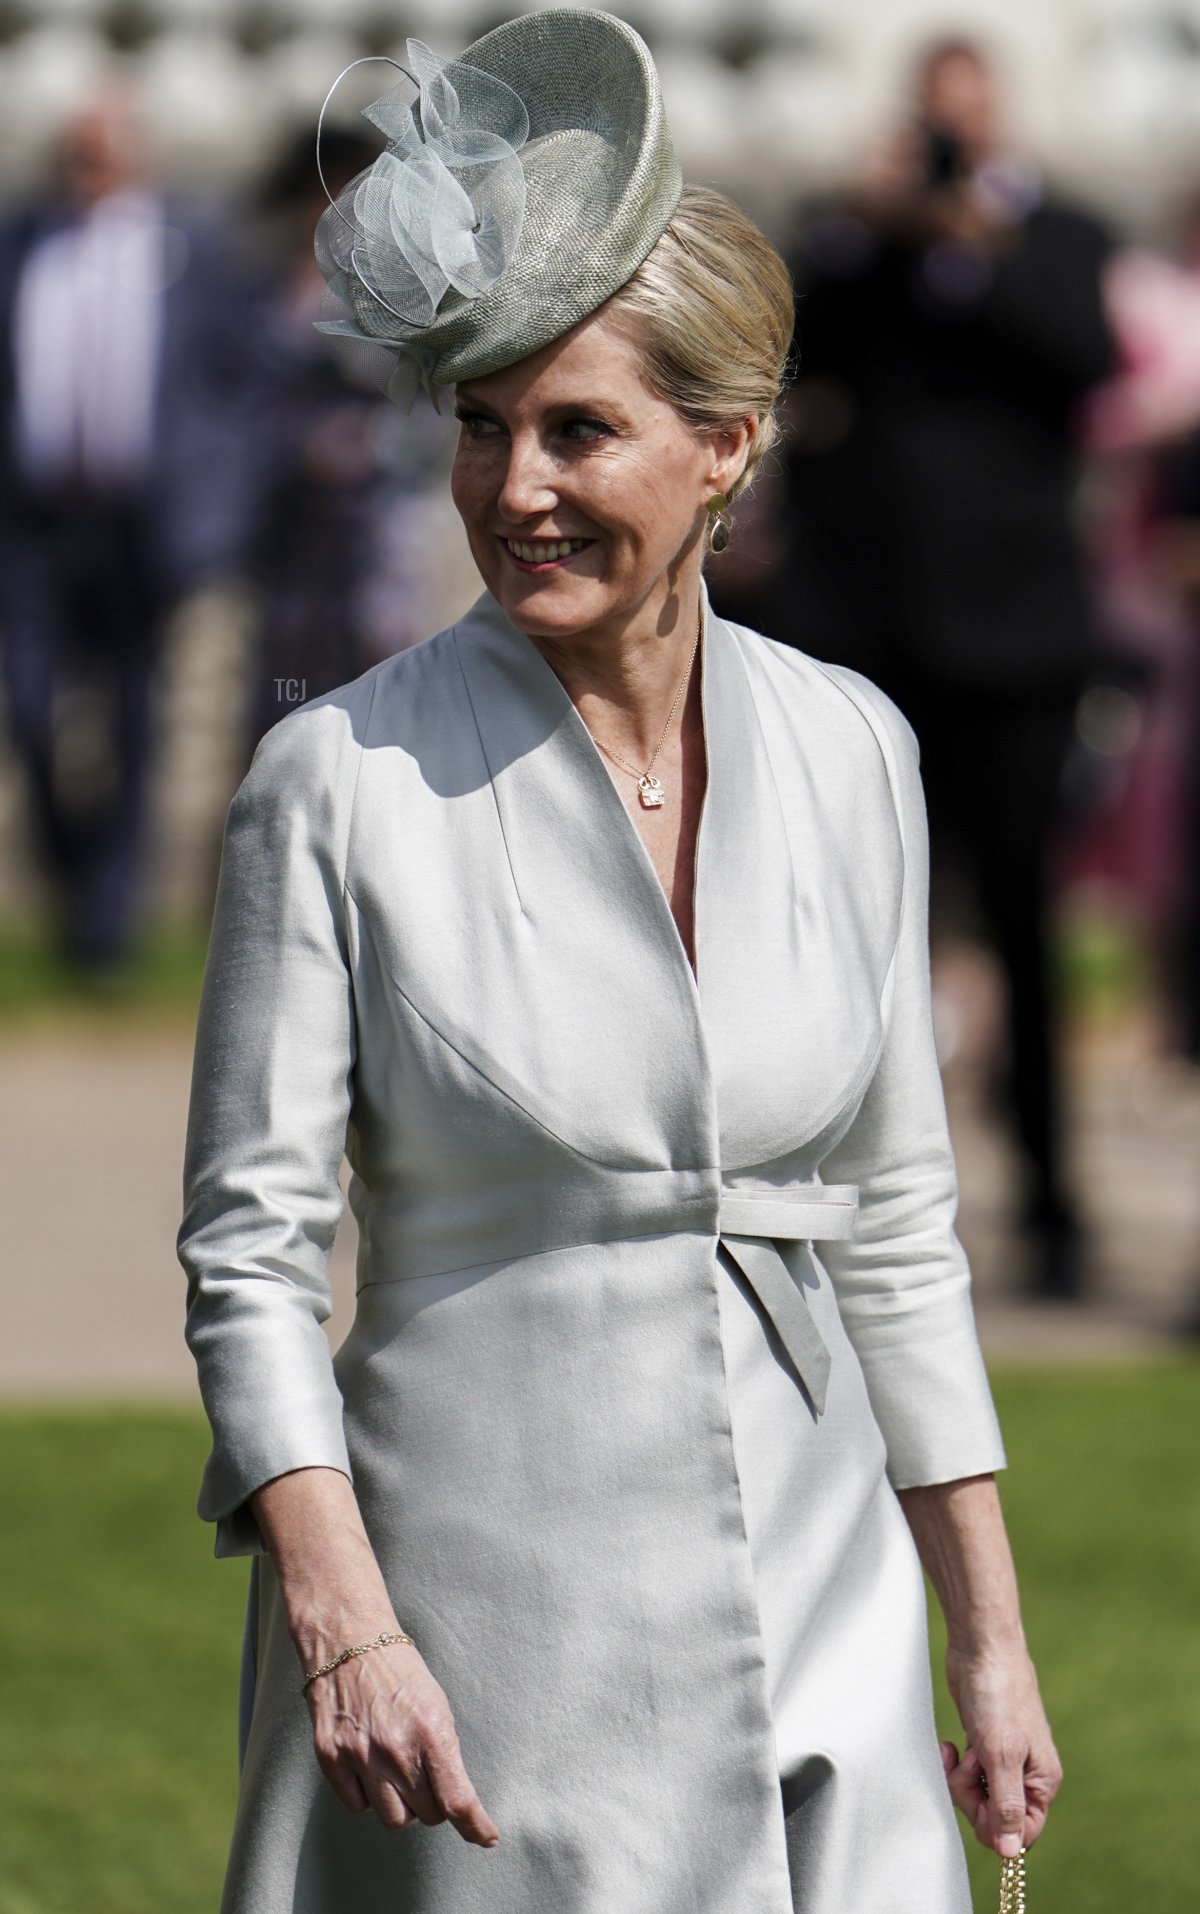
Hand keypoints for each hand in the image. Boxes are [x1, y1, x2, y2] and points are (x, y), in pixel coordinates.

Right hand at [306, 1638, 499, 1846]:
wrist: (349, 1642)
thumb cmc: (399, 1672)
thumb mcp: (437, 1704)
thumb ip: (444, 1752)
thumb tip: (454, 1798)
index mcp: (430, 1731)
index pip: (458, 1799)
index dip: (476, 1826)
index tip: (487, 1837)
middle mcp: (395, 1749)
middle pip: (428, 1815)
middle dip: (434, 1803)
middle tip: (427, 1776)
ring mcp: (360, 1756)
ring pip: (394, 1819)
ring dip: (403, 1804)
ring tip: (398, 1772)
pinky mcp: (331, 1758)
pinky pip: (358, 1807)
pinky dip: (368, 1797)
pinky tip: (369, 1768)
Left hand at [940, 1640, 1061, 1856]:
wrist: (981, 1648)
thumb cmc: (997, 1696)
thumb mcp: (1000, 1756)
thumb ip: (1005, 1805)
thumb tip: (1009, 1853)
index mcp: (1042, 1782)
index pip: (1021, 1833)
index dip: (994, 1826)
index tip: (978, 1803)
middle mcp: (1026, 1775)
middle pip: (995, 1817)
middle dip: (972, 1797)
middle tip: (966, 1767)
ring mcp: (1003, 1760)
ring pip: (978, 1796)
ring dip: (961, 1779)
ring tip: (960, 1751)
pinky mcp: (982, 1746)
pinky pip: (966, 1775)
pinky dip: (955, 1765)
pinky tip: (950, 1746)